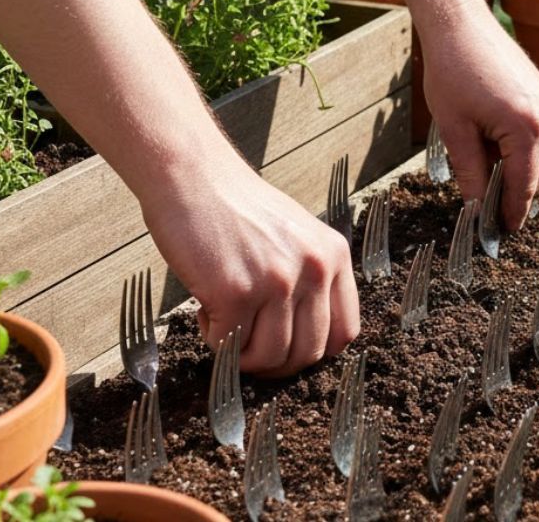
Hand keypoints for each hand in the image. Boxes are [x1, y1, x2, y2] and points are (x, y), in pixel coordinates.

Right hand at [139, 156, 359, 376]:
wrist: (194, 176)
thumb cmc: (236, 207)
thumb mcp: (296, 235)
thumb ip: (310, 277)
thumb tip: (305, 335)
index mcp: (333, 256)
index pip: (344, 332)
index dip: (315, 352)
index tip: (289, 350)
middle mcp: (314, 269)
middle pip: (308, 353)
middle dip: (276, 363)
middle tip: (249, 347)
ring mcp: (278, 282)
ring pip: (270, 357)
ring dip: (242, 353)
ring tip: (225, 322)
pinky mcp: (237, 292)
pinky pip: (229, 345)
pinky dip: (213, 339)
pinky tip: (205, 310)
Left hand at [420, 1, 538, 230]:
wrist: (459, 23)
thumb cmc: (451, 72)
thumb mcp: (454, 130)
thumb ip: (470, 174)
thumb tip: (475, 211)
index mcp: (526, 127)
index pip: (522, 186)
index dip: (509, 213)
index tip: (498, 235)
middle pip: (537, 176)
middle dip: (514, 197)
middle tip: (489, 217)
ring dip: (517, 173)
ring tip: (485, 181)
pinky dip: (521, 151)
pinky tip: (493, 150)